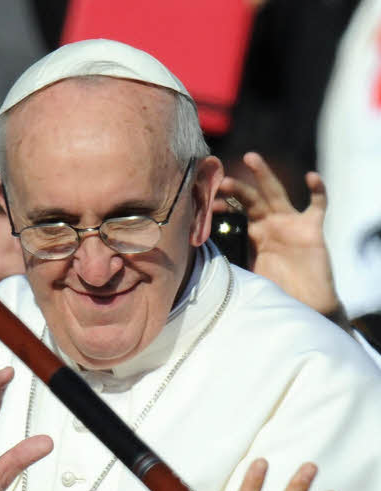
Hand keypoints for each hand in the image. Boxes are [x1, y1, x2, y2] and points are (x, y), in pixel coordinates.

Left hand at [215, 152, 344, 320]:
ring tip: (251, 158)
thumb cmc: (277, 292)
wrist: (305, 305)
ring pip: (277, 193)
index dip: (222, 208)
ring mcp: (291, 224)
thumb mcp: (249, 277)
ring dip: (264, 175)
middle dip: (236, 188)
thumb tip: (200, 267)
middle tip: (220, 180)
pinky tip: (311, 177)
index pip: (236, 214)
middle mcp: (271, 224)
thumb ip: (231, 266)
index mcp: (254, 235)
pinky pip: (318, 205)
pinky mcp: (312, 229)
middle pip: (251, 199)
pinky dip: (318, 190)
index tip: (205, 205)